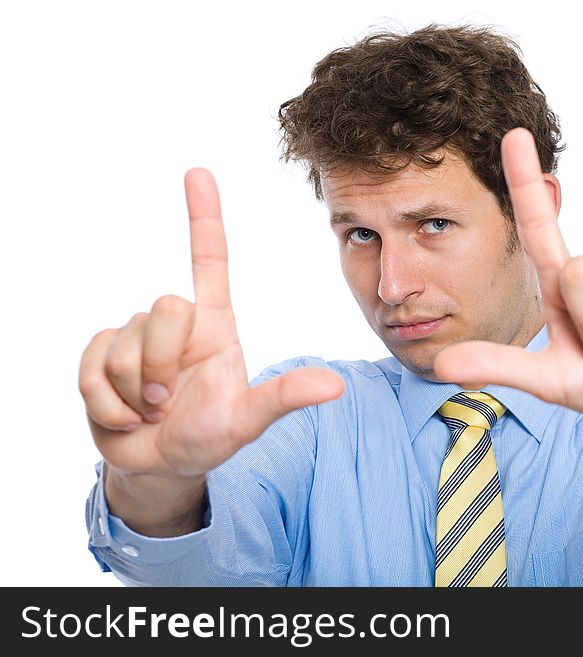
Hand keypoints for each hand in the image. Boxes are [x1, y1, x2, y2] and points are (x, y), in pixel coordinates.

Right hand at [79, 169, 344, 478]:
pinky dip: (109, 407)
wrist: (160, 466)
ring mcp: (132, 339)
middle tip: (171, 401)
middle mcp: (173, 324)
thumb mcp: (247, 420)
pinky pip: (91, 372)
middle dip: (163, 364)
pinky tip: (126, 418)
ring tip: (153, 411)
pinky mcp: (97, 359)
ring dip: (137, 395)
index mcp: (214, 325)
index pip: (209, 260)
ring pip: (124, 347)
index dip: (204, 216)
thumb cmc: (208, 435)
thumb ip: (284, 398)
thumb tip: (336, 386)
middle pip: (163, 305)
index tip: (198, 173)